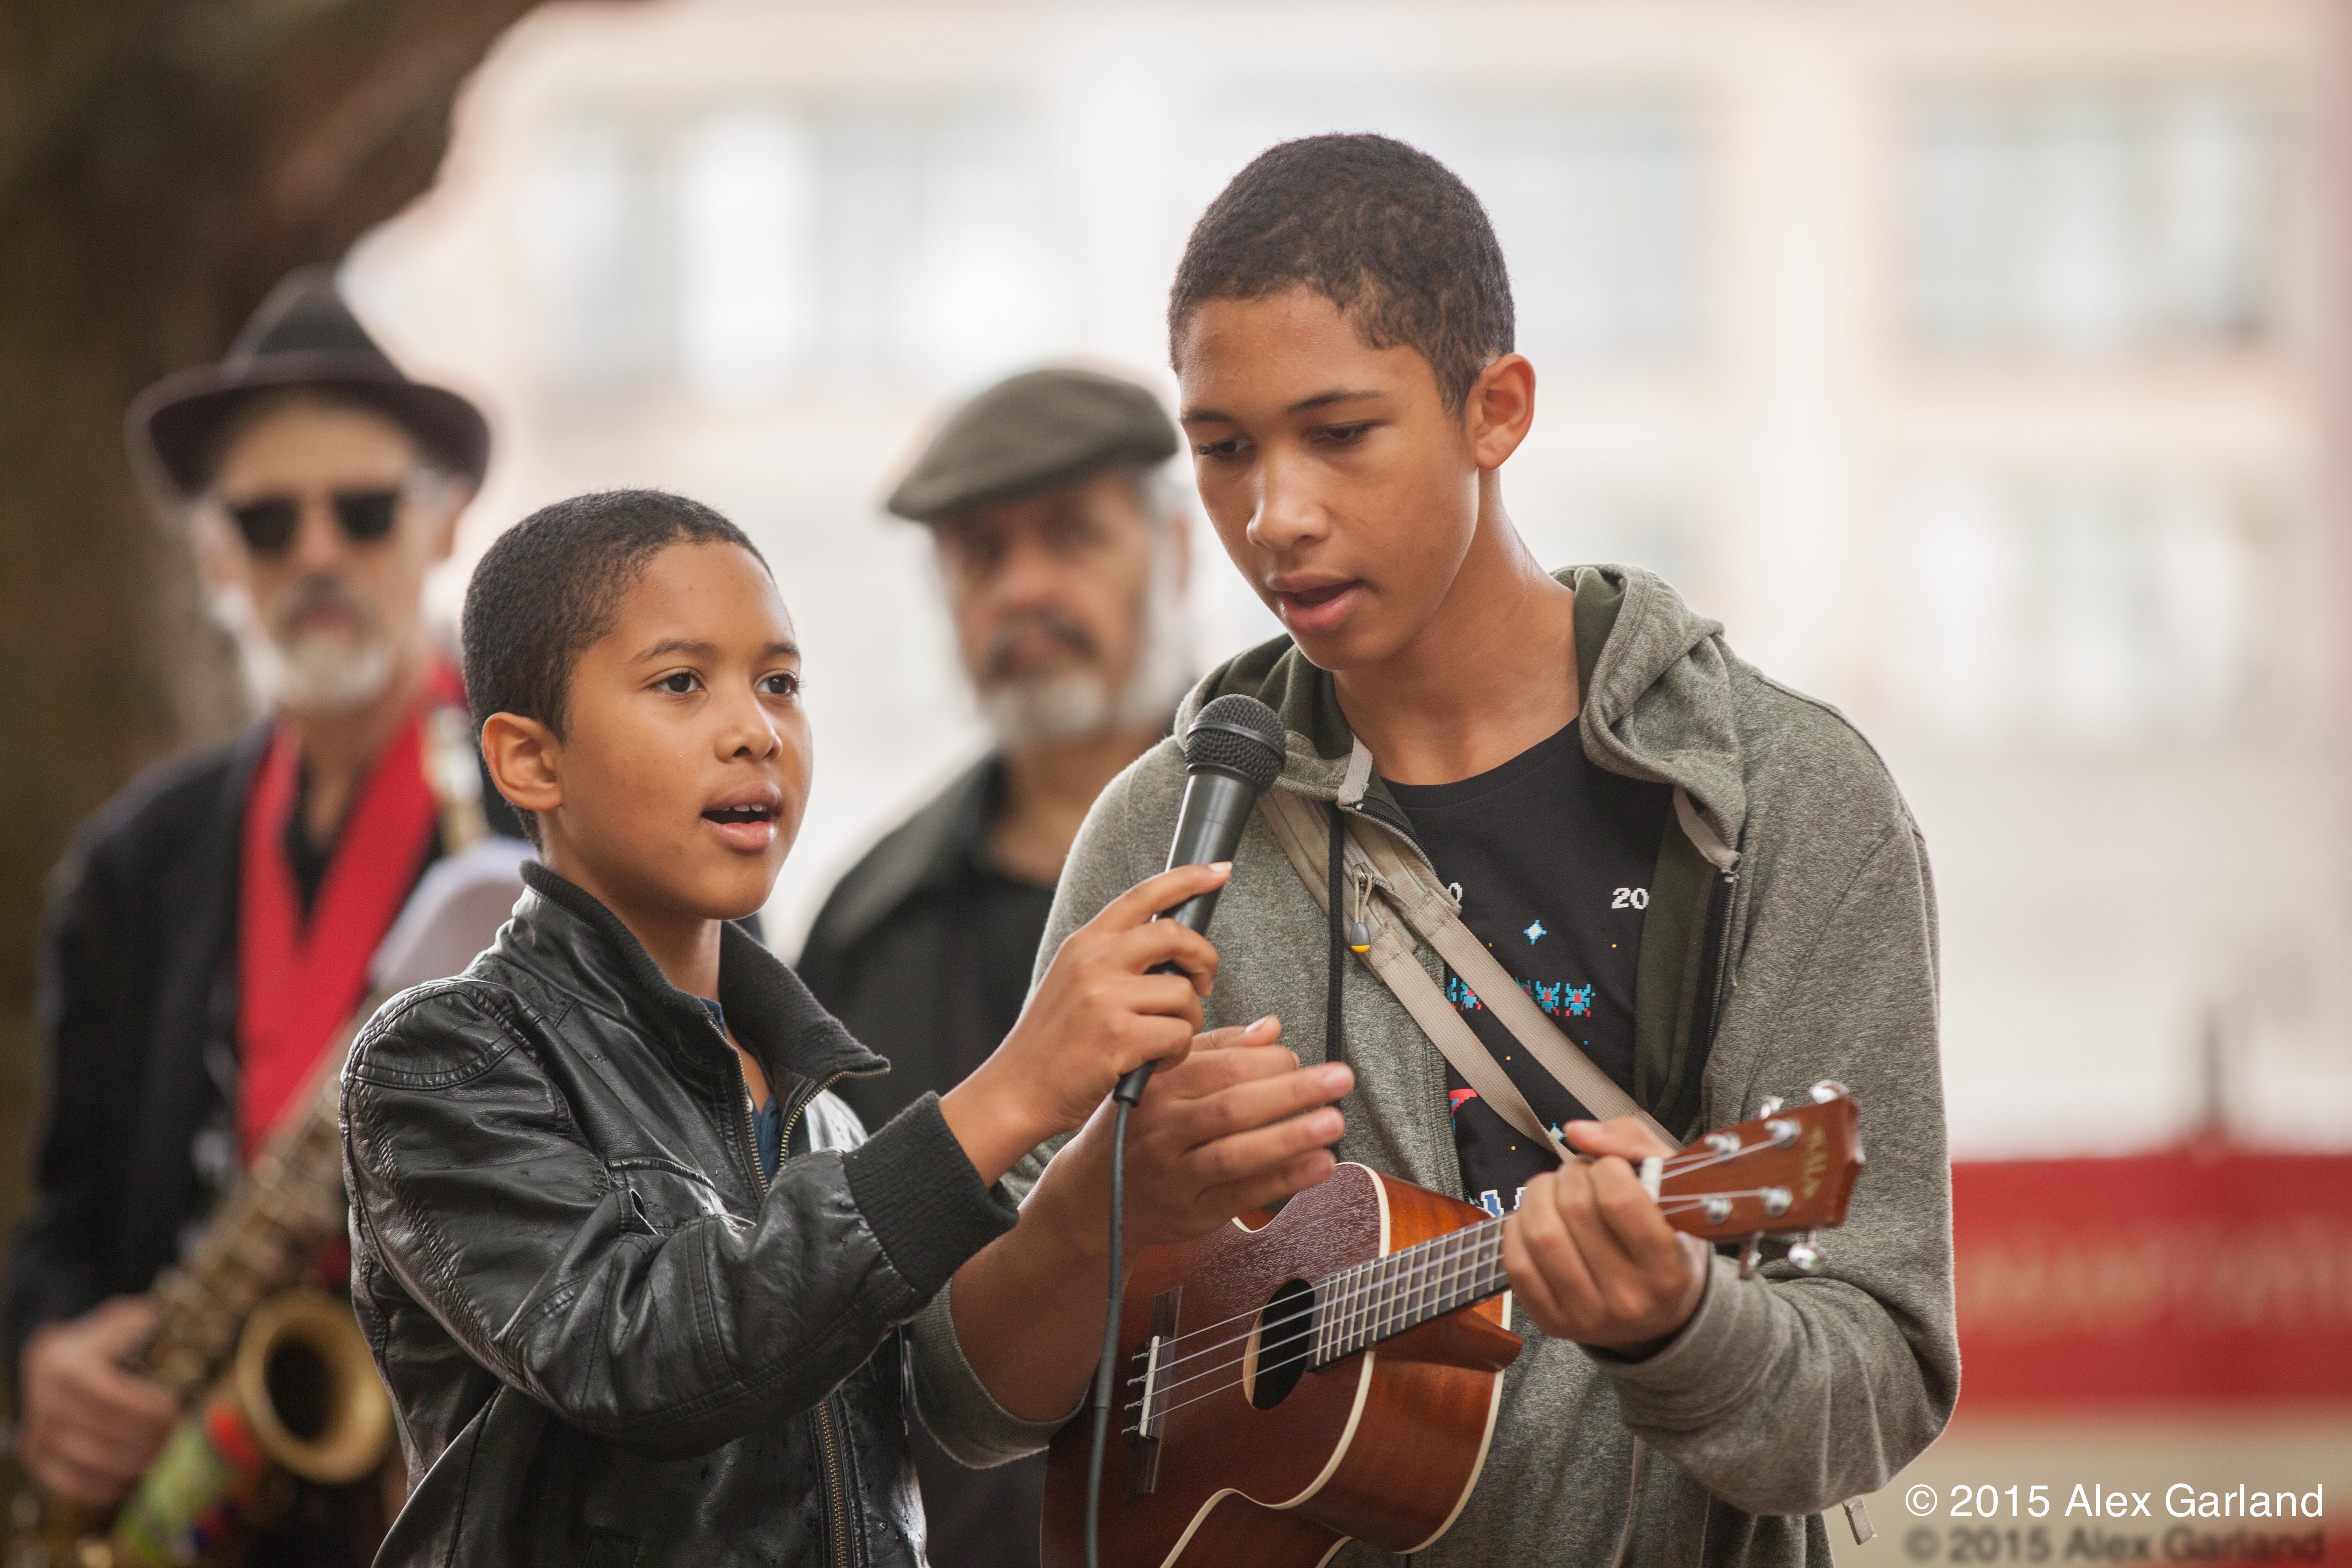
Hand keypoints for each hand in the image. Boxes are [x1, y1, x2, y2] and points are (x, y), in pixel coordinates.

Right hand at [16, 1297, 179, 1504]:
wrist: (50, 1360)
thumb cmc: (101, 1342)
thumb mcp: (122, 1321)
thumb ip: (150, 1327)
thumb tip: (197, 1332)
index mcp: (69, 1368)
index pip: (115, 1400)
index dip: (150, 1412)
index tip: (178, 1413)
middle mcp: (49, 1404)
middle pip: (109, 1437)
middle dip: (150, 1442)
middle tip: (180, 1440)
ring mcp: (40, 1434)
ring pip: (95, 1465)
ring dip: (135, 1466)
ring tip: (164, 1456)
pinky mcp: (38, 1457)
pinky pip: (74, 1483)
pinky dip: (107, 1486)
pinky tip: (134, 1477)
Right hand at [942, 862, 1227, 1183]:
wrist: (1017, 1090)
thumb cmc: (1054, 1042)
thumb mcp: (1074, 981)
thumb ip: (1114, 958)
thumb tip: (1174, 945)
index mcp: (1084, 943)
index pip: (1144, 895)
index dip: (1188, 878)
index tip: (1219, 872)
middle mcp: (1093, 961)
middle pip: (1175, 936)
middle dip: (1204, 958)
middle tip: (1203, 983)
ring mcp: (1104, 998)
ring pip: (1184, 994)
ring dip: (1188, 1021)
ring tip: (1163, 1039)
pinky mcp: (1117, 1037)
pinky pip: (1179, 1035)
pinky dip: (1177, 1052)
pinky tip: (1155, 1062)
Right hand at [946, 1018, 1350, 1423]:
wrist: (1092, 1198)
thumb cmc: (1136, 1128)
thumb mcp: (1161, 1079)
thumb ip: (1216, 1051)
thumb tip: (1271, 1029)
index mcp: (1159, 1087)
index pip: (1221, 1067)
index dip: (1270, 1061)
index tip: (1300, 1056)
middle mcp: (1163, 1130)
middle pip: (1234, 1106)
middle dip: (1293, 1091)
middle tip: (1341, 1078)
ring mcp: (1175, 1175)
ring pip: (1237, 1153)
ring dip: (1291, 1137)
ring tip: (1335, 1121)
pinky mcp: (1190, 1214)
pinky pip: (1242, 1195)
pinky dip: (1284, 1180)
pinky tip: (1320, 1164)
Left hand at [1502, 1117, 1709, 1353]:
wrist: (1657, 1317)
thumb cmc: (1666, 1242)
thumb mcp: (1673, 1189)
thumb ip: (1632, 1144)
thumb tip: (1575, 1131)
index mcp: (1669, 1270)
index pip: (1620, 1201)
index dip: (1606, 1167)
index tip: (1610, 1167)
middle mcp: (1629, 1300)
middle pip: (1575, 1209)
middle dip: (1571, 1174)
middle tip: (1580, 1174)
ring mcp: (1587, 1316)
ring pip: (1540, 1232)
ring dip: (1539, 1193)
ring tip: (1555, 1189)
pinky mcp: (1551, 1321)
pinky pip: (1516, 1262)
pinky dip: (1518, 1226)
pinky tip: (1537, 1217)